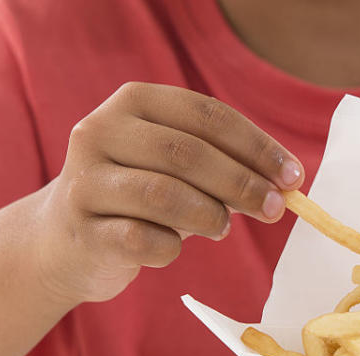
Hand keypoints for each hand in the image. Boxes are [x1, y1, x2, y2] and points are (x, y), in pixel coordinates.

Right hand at [31, 82, 303, 303]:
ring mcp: (84, 181)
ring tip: (222, 228)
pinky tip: (172, 248)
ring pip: (163, 194)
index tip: (294, 176)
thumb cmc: (141, 198)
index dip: (257, 146)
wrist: (65, 239)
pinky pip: (142, 240)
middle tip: (276, 209)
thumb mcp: (179, 168)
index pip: (208, 115)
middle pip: (188, 153)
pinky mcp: (80, 230)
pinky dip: (170, 248)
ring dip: (210, 215)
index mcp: (134, 103)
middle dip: (243, 183)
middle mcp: (100, 131)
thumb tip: (287, 183)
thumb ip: (226, 165)